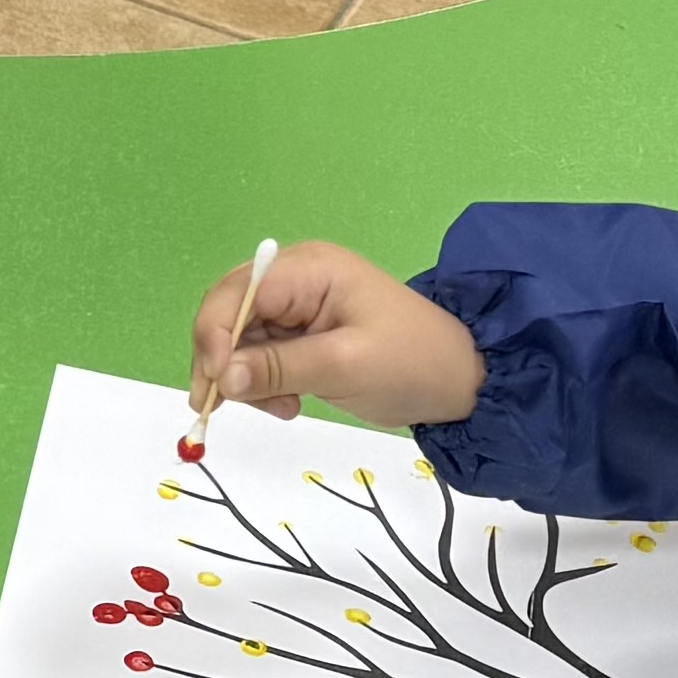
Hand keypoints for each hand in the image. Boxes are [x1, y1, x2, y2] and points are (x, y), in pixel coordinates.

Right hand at [195, 243, 483, 430]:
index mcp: (308, 270)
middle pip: (229, 313)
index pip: (237, 293)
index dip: (216, 337)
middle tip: (230, 406)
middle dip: (225, 361)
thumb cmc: (410, 364)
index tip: (216, 388)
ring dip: (246, 378)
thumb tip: (221, 378)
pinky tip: (288, 404)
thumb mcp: (344, 367)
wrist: (461, 380)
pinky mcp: (302, 334)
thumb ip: (279, 368)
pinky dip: (262, 383)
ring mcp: (297, 306)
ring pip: (239, 339)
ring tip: (281, 407)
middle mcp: (295, 279)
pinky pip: (260, 355)